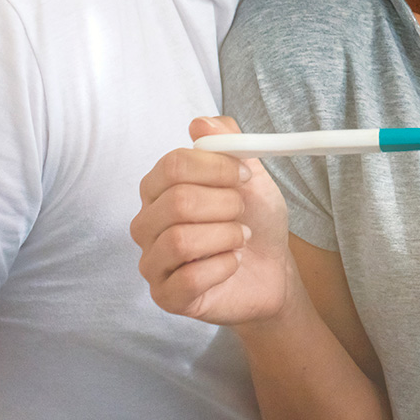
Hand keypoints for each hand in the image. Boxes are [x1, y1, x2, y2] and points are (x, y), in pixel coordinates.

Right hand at [131, 116, 292, 325]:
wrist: (272, 271)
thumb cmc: (254, 222)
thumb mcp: (250, 176)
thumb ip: (228, 143)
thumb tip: (201, 123)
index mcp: (160, 188)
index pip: (173, 165)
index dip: (217, 168)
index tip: (244, 176)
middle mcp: (147, 223)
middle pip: (177, 201)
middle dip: (225, 205)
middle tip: (242, 213)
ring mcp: (152, 262)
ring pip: (181, 240)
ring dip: (226, 236)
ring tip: (239, 239)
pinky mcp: (165, 296)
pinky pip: (189, 278)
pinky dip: (223, 266)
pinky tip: (232, 263)